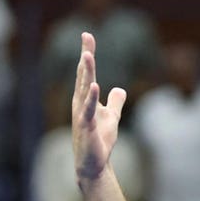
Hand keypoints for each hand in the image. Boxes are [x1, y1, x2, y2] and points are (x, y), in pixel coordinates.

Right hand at [73, 31, 127, 182]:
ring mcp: (82, 115)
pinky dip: (91, 98)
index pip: (86, 72)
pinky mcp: (87, 127)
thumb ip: (114, 102)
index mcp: (85, 99)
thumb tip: (120, 89)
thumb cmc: (99, 141)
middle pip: (84, 75)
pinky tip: (94, 85)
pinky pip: (88, 110)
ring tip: (87, 55)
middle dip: (86, 56)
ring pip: (83, 89)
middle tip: (87, 36)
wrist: (93, 164)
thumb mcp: (111, 118)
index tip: (88, 35)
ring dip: (86, 72)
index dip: (88, 54)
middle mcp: (80, 103)